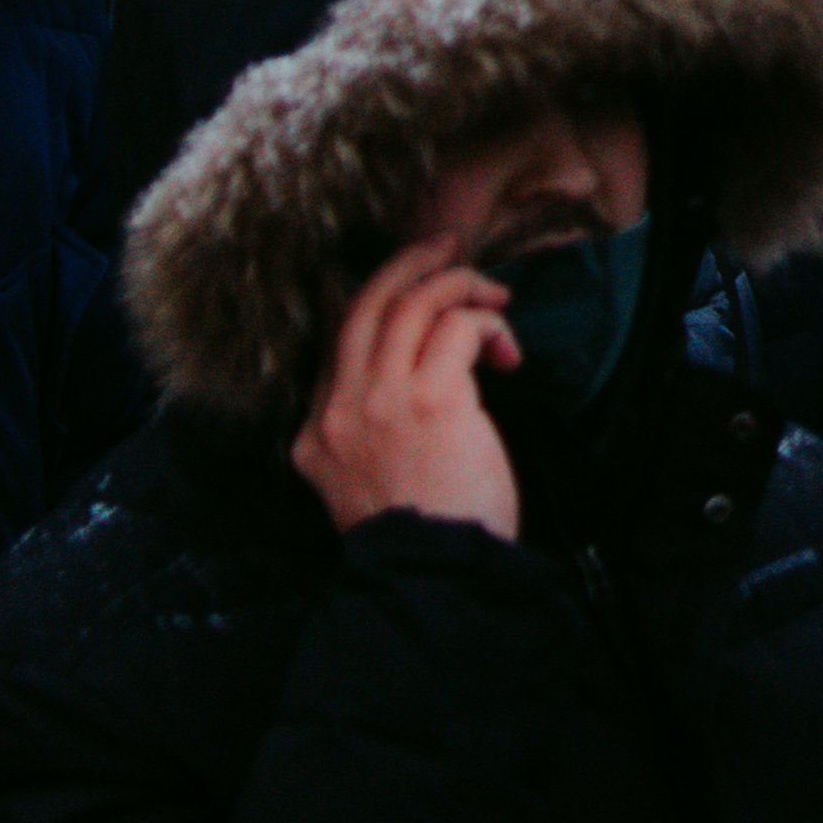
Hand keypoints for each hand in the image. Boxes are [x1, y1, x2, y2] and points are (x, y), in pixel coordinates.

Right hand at [289, 236, 525, 539]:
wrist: (433, 575)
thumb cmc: (423, 536)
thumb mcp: (364, 485)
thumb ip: (368, 434)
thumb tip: (407, 384)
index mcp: (315, 436)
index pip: (337, 343)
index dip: (376, 303)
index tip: (414, 288)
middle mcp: (338, 412)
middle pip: (363, 306)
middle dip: (407, 264)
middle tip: (445, 247)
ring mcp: (379, 402)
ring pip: (411, 302)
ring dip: (460, 285)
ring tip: (495, 295)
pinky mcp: (430, 399)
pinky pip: (458, 326)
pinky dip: (488, 323)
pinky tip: (507, 352)